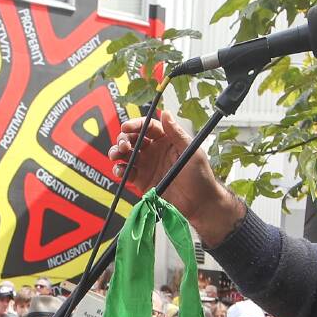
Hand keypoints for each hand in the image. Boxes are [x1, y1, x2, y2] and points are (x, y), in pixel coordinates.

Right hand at [109, 112, 241, 243]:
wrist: (198, 203)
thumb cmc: (200, 176)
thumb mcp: (191, 151)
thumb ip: (177, 133)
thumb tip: (166, 113)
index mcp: (167, 140)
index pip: (148, 127)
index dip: (136, 125)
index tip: (126, 127)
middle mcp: (155, 150)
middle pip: (133, 138)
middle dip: (124, 139)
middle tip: (124, 145)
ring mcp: (147, 165)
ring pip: (125, 154)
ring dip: (117, 152)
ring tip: (116, 155)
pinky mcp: (141, 180)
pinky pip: (125, 172)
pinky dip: (119, 169)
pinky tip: (120, 170)